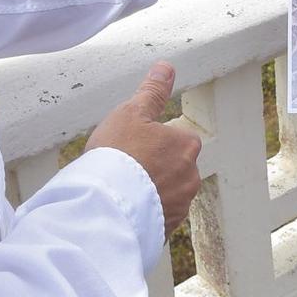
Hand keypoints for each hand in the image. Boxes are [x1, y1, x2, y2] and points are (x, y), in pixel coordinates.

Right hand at [87, 63, 201, 236]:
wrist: (105, 207)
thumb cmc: (117, 155)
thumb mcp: (131, 112)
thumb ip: (152, 91)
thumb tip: (166, 67)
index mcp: (187, 145)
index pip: (172, 137)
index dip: (148, 140)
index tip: (129, 146)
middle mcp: (191, 176)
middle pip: (170, 166)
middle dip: (152, 167)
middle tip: (123, 168)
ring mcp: (180, 205)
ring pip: (165, 192)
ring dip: (149, 191)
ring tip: (121, 190)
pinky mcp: (167, 229)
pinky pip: (157, 216)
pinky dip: (144, 213)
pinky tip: (123, 209)